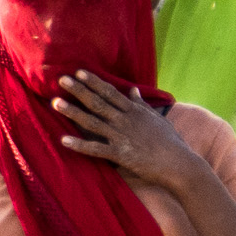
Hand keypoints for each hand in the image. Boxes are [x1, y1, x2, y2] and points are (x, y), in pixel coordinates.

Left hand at [50, 71, 195, 190]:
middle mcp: (125, 120)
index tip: (79, 72)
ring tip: (56, 103)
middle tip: (61, 80)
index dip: (93, 82)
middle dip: (79, 90)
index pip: (110, 92)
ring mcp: (122, 137)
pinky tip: (63, 140)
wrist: (179, 163)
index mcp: (134, 111)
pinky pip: (96, 149)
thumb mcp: (157, 118)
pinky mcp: (121, 154)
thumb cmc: (170, 141)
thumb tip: (134, 90)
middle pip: (97, 102)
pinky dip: (79, 145)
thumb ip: (142, 104)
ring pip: (92, 122)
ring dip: (73, 112)